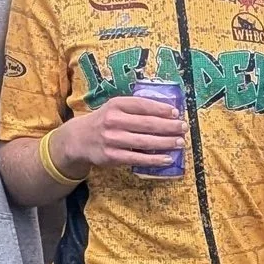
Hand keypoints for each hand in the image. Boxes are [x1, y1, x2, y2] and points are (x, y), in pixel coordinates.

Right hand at [57, 94, 186, 170]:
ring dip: (166, 142)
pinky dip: (154, 159)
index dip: (161, 109)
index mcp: (116, 105)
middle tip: (183, 128)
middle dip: (169, 126)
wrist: (79, 138)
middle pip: (147, 124)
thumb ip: (136, 108)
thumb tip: (168, 111)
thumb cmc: (105, 121)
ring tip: (180, 142)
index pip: (143, 105)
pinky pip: (137, 158)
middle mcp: (113, 120)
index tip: (176, 113)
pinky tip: (167, 158)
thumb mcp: (115, 108)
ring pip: (145, 141)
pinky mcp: (111, 156)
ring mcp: (112, 139)